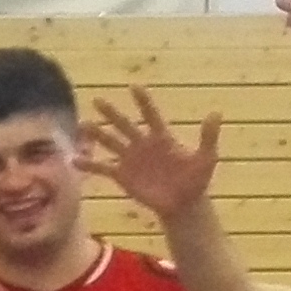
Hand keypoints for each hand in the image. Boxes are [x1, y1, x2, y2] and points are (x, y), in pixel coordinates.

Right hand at [82, 88, 223, 222]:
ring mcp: (131, 159)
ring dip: (97, 134)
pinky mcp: (123, 175)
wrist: (183, 203)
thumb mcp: (206, 158)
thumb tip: (216, 113)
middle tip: (97, 100)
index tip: (134, 87)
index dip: (143, 102)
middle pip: (125, 125)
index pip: (150, 115)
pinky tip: (74, 160)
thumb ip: (208, 137)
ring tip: (82, 125)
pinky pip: (103, 167)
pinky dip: (89, 164)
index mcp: (161, 137)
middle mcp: (142, 144)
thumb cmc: (195, 180)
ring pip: (110, 142)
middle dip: (111, 113)